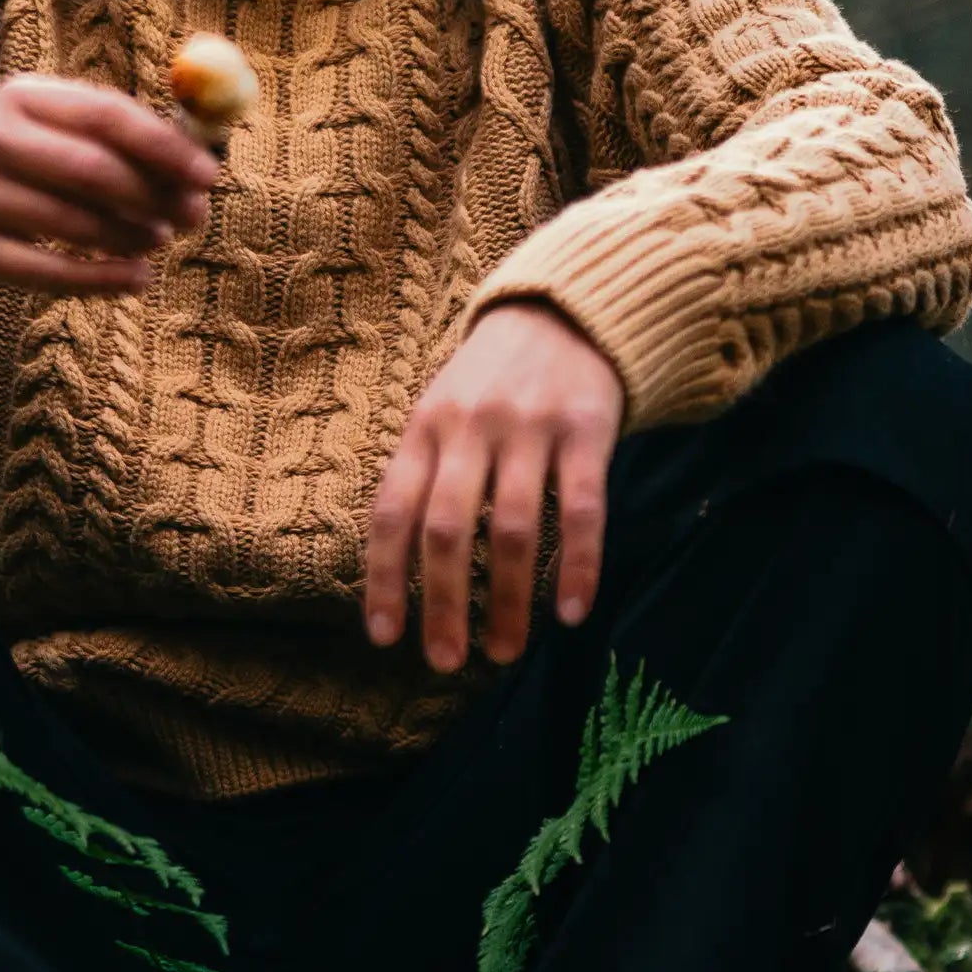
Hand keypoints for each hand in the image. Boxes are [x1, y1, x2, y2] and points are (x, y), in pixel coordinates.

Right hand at [0, 75, 217, 304]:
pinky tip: (136, 277)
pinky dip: (102, 279)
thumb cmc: (17, 165)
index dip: (163, 147)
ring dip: (131, 237)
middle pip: (89, 170)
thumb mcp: (51, 130)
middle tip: (193, 217)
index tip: (208, 176)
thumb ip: (119, 138)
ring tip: (160, 241)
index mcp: (19, 96)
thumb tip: (202, 162)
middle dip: (153, 197)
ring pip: (72, 225)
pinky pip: (47, 272)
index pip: (104, 115)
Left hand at [364, 302, 624, 673]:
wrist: (563, 312)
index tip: (386, 637)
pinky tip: (570, 611)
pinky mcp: (586, 429)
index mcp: (424, 428)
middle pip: (447, 529)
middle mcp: (471, 427)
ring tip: (504, 651)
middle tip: (446, 660)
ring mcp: (530, 427)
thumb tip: (398, 572)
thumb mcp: (440, 414)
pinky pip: (583, 510)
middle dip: (442, 604)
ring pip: (514, 528)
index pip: (392, 510)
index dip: (384, 577)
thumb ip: (422, 476)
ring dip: (507, 599)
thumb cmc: (489, 383)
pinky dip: (578, 566)